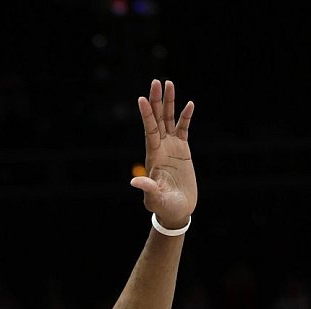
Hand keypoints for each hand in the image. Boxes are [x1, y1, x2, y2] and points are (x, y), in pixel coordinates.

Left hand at [130, 79, 196, 226]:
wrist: (177, 211)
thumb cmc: (164, 207)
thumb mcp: (155, 199)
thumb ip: (147, 189)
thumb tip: (134, 181)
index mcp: (153, 157)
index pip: (149, 131)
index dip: (146, 115)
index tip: (142, 99)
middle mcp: (160, 149)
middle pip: (157, 120)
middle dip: (156, 101)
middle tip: (156, 82)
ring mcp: (171, 148)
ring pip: (169, 120)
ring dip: (169, 103)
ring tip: (169, 83)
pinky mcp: (182, 150)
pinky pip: (183, 129)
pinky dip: (186, 117)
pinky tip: (189, 104)